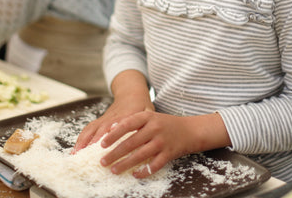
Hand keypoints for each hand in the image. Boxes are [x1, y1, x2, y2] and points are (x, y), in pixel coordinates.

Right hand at [73, 93, 154, 151]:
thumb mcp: (148, 111)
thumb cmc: (141, 105)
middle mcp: (112, 118)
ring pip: (92, 129)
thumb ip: (147, 122)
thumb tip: (147, 134)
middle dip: (94, 142)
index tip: (103, 144)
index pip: (117, 126)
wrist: (131, 93)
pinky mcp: (99, 121)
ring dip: (84, 141)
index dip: (110, 134)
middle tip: (88, 156)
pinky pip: (88, 129)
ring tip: (77, 155)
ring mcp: (104, 119)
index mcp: (125, 116)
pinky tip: (76, 150)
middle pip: (101, 129)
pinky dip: (81, 139)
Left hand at [99, 111, 230, 177]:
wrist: (190, 129)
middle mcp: (154, 128)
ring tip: (114, 170)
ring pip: (139, 155)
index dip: (113, 134)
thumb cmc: (166, 124)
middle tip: (103, 161)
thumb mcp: (150, 116)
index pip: (127, 124)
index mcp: (148, 116)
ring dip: (125, 164)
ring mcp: (162, 141)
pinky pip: (154, 165)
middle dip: (115, 153)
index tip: (101, 144)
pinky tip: (135, 175)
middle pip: (130, 142)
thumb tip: (111, 128)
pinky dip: (144, 171)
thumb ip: (133, 121)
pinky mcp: (169, 153)